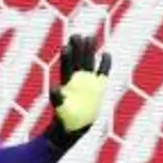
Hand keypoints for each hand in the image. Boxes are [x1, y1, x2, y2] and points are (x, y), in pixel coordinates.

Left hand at [44, 34, 112, 149]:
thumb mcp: (61, 111)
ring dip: (89, 52)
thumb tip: (55, 89)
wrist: (74, 128)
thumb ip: (58, 99)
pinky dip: (105, 65)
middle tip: (78, 34)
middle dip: (78, 49)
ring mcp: (87, 84)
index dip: (67, 58)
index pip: (67, 68)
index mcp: (67, 85)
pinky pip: (102, 74)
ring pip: (88, 64)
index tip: (67, 46)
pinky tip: (107, 54)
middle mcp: (76, 82)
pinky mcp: (97, 89)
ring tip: (90, 37)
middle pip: (77, 62)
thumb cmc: (65, 121)